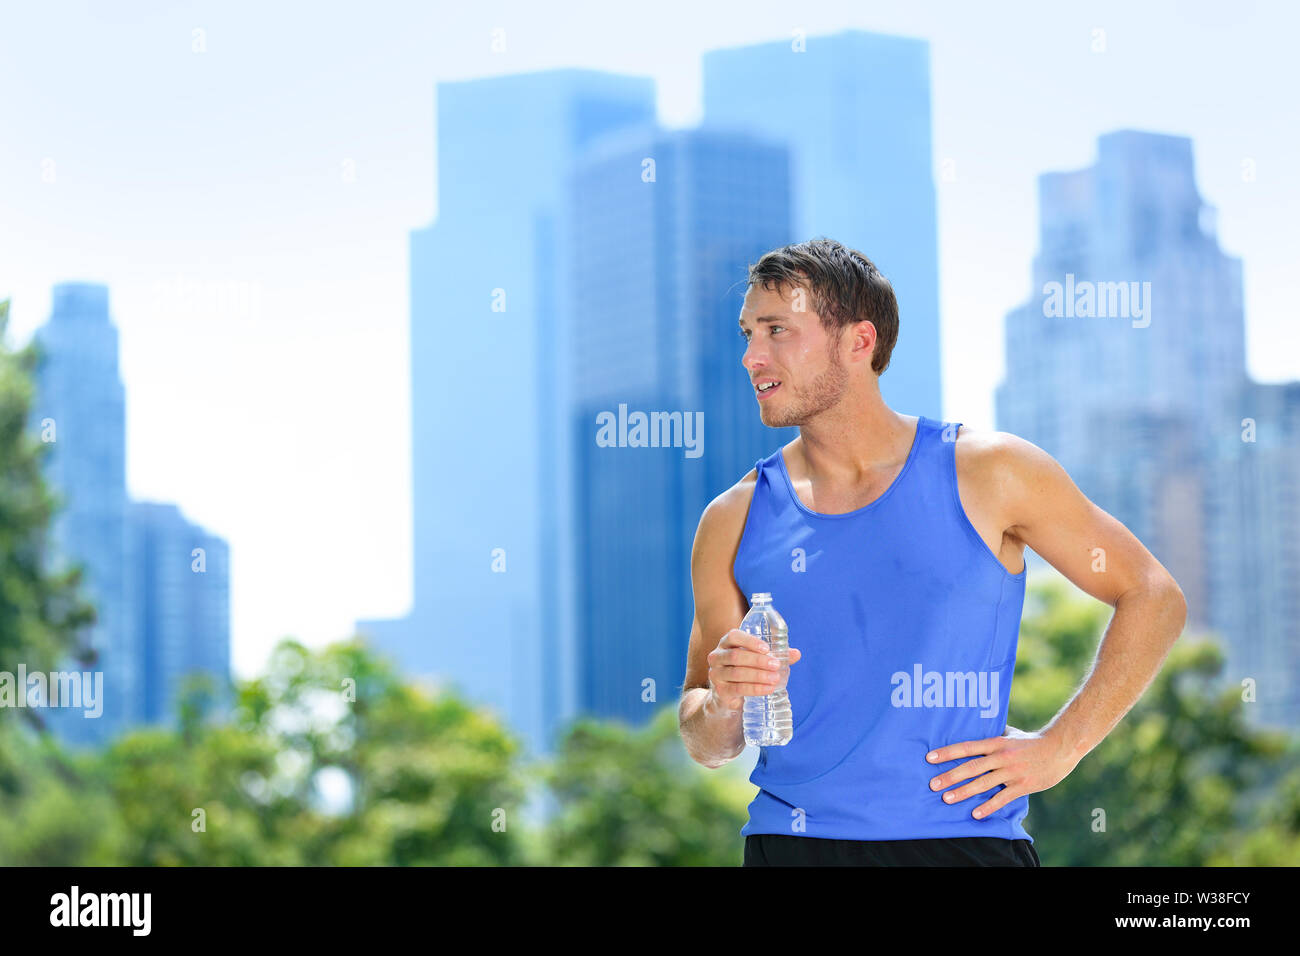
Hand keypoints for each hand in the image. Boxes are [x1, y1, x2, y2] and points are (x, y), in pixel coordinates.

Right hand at [706, 628, 801, 712]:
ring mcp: (716, 674)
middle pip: (736, 656)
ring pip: (737, 673)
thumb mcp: (756, 660)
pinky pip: (738, 689)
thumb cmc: (744, 670)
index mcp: (726, 644)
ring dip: (758, 675)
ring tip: (775, 678)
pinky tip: (768, 689)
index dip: (750, 641)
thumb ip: (775, 655)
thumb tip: (796, 654)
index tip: (767, 648)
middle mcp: (717, 656)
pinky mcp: (720, 691)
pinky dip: (755, 689)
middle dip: (758, 660)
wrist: (728, 695)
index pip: (734, 636)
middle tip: (776, 665)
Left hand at [924, 725, 1079, 819]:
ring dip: (964, 791)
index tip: (930, 758)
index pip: (967, 747)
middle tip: (933, 784)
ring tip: (947, 798)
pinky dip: (988, 806)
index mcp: (996, 742)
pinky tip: (975, 813)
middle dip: (950, 776)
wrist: (1060, 748)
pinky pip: (1003, 798)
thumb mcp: (1011, 733)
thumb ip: (993, 735)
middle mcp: (1002, 757)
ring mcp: (1012, 772)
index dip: (948, 752)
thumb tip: (976, 728)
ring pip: (984, 783)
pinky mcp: (1023, 785)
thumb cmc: (1032, 741)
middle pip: (971, 767)